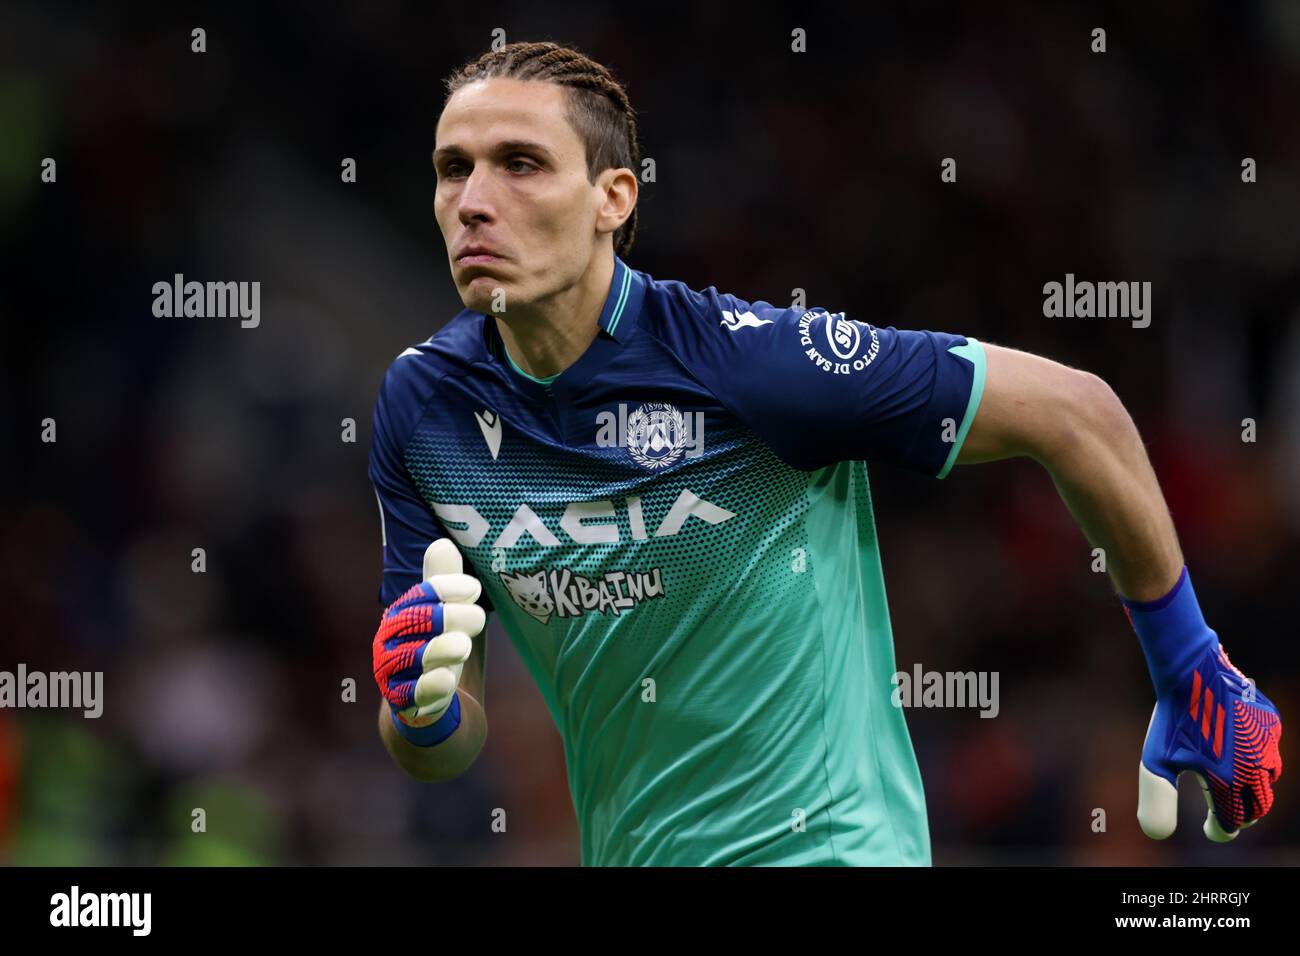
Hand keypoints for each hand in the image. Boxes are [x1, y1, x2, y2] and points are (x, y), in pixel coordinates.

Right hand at [373, 539, 485, 727]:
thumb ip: (443, 582)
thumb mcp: (443, 613)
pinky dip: (431, 686)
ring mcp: (394, 672)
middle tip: (478, 618)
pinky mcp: (404, 701)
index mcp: (402, 613)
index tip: (475, 589)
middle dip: (449, 617)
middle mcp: (392, 640)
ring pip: (416, 657)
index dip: (446, 588)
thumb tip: (442, 543)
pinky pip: (414, 693)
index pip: (421, 595)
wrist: (426, 700)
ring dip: (440, 649)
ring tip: (463, 646)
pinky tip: (447, 679)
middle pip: (417, 623)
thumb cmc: (436, 645)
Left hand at [1138, 642, 1282, 840]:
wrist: (1192, 674)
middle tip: (1227, 814)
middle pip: (1258, 807)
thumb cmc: (1171, 720)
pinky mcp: (1272, 724)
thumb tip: (1156, 834)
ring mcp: (1267, 745)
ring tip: (1236, 784)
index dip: (1220, 830)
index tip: (1210, 829)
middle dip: (1243, 814)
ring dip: (1255, 787)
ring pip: (1269, 779)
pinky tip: (1240, 750)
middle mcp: (1255, 768)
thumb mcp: (1155, 762)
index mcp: (1228, 783)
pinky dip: (1259, 757)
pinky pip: (1271, 749)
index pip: (1232, 823)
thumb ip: (1157, 801)